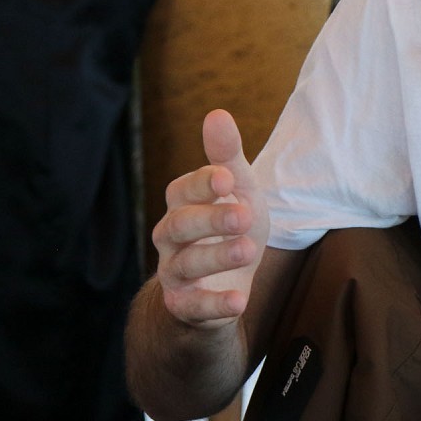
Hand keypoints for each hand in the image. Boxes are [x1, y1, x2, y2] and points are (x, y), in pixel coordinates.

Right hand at [151, 109, 269, 329]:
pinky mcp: (185, 306)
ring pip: (186, 264)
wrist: (225, 284)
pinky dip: (214, 304)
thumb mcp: (237, 191)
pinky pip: (193, 307)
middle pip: (180, 226)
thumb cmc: (231, 228)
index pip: (182, 190)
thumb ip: (227, 157)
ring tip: (249, 249)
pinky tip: (239, 301)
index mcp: (182, 205)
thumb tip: (217, 113)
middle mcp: (171, 238)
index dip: (202, 183)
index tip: (227, 177)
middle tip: (245, 214)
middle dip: (211, 219)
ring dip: (217, 256)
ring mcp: (175, 273)